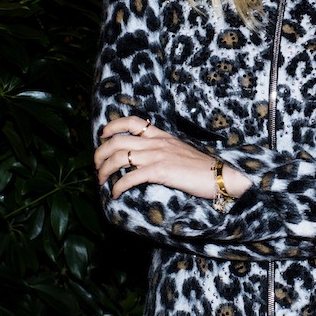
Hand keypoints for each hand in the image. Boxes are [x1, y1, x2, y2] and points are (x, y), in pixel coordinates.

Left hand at [93, 116, 249, 200]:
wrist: (220, 175)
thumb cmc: (203, 168)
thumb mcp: (181, 151)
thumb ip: (164, 150)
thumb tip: (150, 158)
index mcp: (162, 135)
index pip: (132, 121)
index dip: (113, 126)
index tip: (103, 135)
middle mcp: (157, 142)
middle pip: (118, 140)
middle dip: (100, 152)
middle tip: (96, 165)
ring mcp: (158, 156)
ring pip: (120, 157)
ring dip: (104, 169)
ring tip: (101, 180)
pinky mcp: (161, 171)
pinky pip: (131, 177)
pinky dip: (118, 186)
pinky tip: (115, 193)